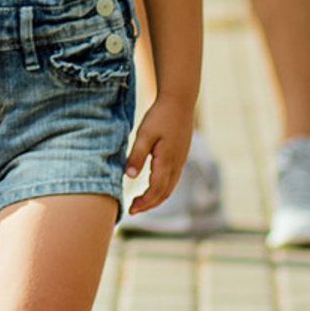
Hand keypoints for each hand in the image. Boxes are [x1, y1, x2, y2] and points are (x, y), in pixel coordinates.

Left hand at [126, 95, 192, 215]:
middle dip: (149, 204)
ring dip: (156, 198)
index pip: (156, 190)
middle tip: (132, 209)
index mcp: (167, 161)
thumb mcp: (145, 134)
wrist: (180, 101)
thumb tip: (128, 177)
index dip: (144, 202)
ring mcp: (180, 161)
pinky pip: (172, 179)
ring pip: (169, 188)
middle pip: (164, 193)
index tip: (130, 209)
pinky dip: (162, 188)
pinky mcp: (180, 156)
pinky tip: (152, 186)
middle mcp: (176, 165)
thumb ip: (137, 155)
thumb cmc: (160, 116)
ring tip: (140, 202)